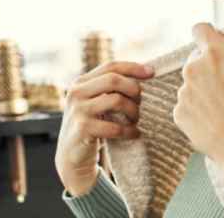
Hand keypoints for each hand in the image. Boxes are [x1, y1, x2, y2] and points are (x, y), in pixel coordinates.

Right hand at [55, 60, 153, 195]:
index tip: (152, 72)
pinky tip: (134, 133)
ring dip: (133, 111)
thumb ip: (110, 88)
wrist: (71, 156)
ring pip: (116, 100)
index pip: (110, 67)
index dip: (133, 67)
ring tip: (135, 119)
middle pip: (113, 80)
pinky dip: (129, 131)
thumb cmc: (91, 125)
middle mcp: (76, 92)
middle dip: (133, 89)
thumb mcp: (95, 102)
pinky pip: (115, 127)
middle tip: (140, 102)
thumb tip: (144, 72)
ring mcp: (79, 110)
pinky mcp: (83, 129)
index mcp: (81, 82)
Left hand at [173, 22, 223, 205]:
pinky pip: (186, 105)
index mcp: (215, 54)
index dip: (209, 37)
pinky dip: (196, 110)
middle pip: (195, 59)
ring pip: (190, 84)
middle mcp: (194, 68)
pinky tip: (214, 121)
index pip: (201, 29)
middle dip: (208, 67)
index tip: (217, 47)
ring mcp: (184, 91)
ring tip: (223, 109)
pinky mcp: (178, 112)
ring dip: (202, 90)